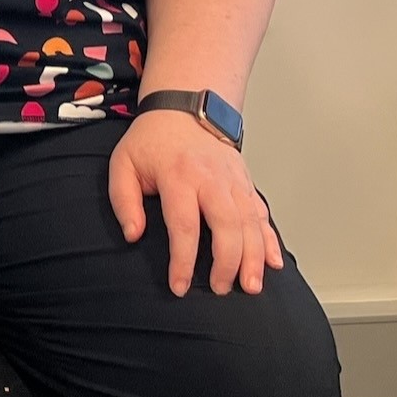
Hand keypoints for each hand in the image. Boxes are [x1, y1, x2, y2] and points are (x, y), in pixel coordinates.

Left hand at [109, 109, 283, 296]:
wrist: (184, 107)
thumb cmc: (151, 140)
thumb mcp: (123, 164)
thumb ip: (123, 200)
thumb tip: (133, 234)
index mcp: (178, 176)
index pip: (184, 225)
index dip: (183, 260)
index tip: (180, 285)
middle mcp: (211, 178)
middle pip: (227, 226)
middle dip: (227, 262)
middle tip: (220, 289)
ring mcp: (233, 180)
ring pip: (250, 223)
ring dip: (254, 257)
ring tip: (250, 286)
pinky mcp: (246, 182)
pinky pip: (261, 213)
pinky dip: (270, 239)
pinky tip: (273, 262)